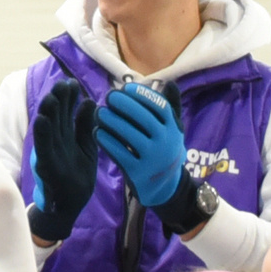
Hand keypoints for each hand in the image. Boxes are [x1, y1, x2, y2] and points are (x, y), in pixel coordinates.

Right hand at [28, 79, 99, 244]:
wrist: (69, 207)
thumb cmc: (77, 176)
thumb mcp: (86, 147)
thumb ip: (85, 126)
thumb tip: (89, 101)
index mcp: (64, 137)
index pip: (65, 113)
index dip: (68, 98)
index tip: (72, 82)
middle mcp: (55, 143)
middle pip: (55, 117)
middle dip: (57, 100)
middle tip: (62, 83)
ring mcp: (49, 154)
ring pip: (47, 130)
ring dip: (47, 114)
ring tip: (51, 97)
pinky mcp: (47, 168)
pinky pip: (43, 150)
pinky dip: (42, 135)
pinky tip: (41, 121)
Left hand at [95, 82, 192, 213]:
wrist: (164, 188)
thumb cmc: (164, 150)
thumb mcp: (173, 130)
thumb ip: (171, 106)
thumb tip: (169, 82)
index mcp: (174, 129)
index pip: (159, 107)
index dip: (142, 95)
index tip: (125, 88)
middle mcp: (165, 143)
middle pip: (144, 119)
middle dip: (124, 105)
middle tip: (108, 97)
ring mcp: (152, 159)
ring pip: (130, 135)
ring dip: (112, 121)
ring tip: (99, 112)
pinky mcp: (138, 173)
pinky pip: (119, 153)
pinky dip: (107, 141)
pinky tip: (96, 132)